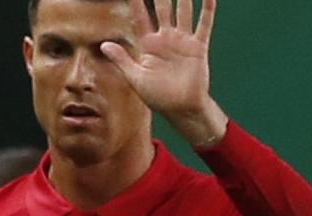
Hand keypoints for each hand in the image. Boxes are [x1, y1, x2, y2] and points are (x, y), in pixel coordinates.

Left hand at [100, 0, 227, 147]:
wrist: (181, 109)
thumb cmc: (158, 97)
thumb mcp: (135, 78)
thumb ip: (122, 59)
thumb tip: (103, 44)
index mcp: (148, 45)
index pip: (140, 17)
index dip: (136, 1)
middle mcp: (166, 39)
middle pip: (162, 8)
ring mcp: (183, 41)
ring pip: (183, 12)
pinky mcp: (198, 47)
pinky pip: (203, 25)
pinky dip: (207, 10)